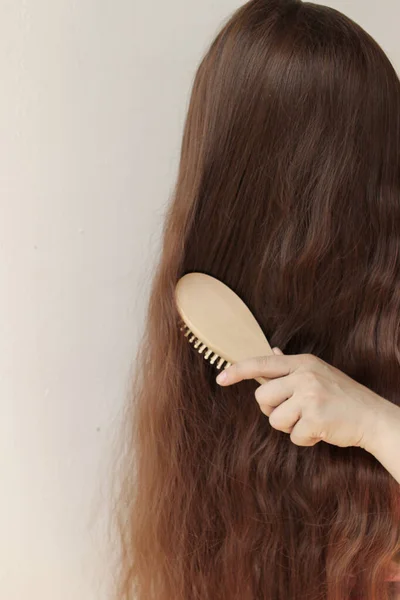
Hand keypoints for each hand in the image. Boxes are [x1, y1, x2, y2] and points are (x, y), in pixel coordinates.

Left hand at [216, 349, 383, 450]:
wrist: (372, 417)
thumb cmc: (341, 396)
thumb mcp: (317, 372)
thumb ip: (290, 366)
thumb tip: (270, 349)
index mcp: (302, 363)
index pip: (262, 363)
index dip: (238, 371)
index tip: (220, 378)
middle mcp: (304, 376)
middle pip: (262, 397)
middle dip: (273, 410)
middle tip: (296, 411)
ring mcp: (310, 396)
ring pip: (274, 420)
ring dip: (290, 426)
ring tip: (311, 419)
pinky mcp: (315, 418)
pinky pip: (293, 437)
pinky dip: (305, 439)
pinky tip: (320, 431)